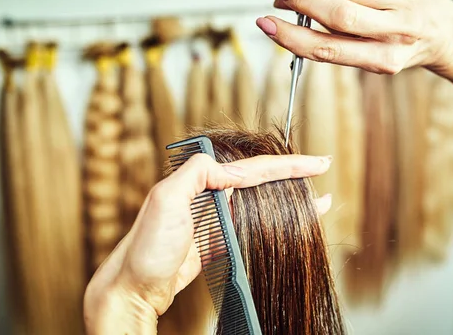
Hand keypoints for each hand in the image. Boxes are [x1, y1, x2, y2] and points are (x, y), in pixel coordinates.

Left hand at [84, 153, 332, 333]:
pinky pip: (251, 223)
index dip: (286, 165)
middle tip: (321, 169)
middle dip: (291, 175)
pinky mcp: (216, 240)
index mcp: (198, 179)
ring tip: (315, 197)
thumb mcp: (164, 200)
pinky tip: (288, 220)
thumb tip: (232, 169)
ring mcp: (213, 217)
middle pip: (259, 179)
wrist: (132, 288)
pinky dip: (272, 219)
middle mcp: (207, 194)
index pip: (252, 168)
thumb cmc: (145, 249)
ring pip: (259, 200)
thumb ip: (198, 172)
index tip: (316, 163)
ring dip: (286, 196)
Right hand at [256, 0, 452, 74]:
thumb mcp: (372, 56)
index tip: (265, 24)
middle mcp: (396, 33)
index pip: (328, 50)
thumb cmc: (400, 46)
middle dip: (303, 3)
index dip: (292, 37)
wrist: (447, 35)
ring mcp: (407, 3)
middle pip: (341, 16)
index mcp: (381, 60)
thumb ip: (337, 40)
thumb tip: (292, 15)